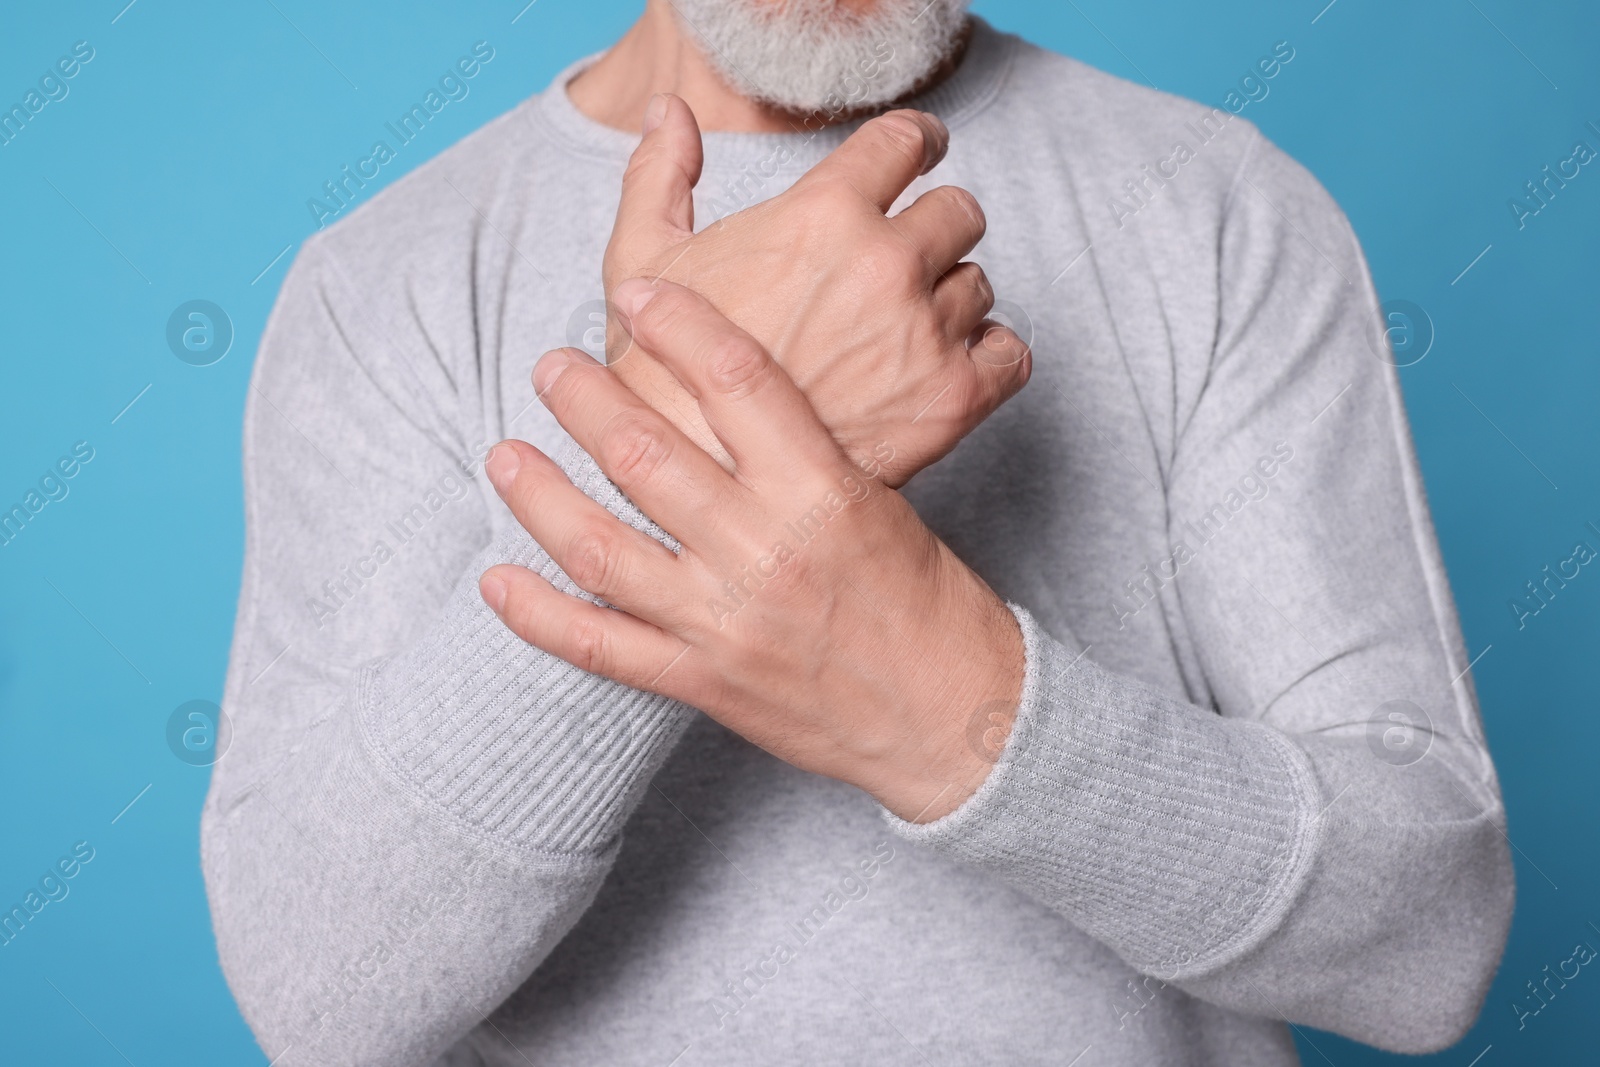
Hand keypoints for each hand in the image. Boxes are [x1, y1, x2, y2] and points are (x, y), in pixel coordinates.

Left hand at [482, 279, 1024, 822]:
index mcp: (823, 491)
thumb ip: (802, 456)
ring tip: (504, 453)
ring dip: (541, 493)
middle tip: (552, 365)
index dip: (676, 324)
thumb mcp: (882, 505)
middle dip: (584, 398)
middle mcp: (765, 549)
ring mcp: (724, 621)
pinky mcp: (701, 682)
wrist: (953, 716)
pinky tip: (498, 581)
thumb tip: (727, 400)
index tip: (635, 293)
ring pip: (601, 545)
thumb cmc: (926, 600)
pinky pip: (601, 646)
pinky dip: (540, 615)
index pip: (736, 379)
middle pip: (646, 452)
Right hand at [601, 94, 1030, 487]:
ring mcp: (926, 334)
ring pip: (977, 285)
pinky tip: (948, 367)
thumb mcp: (639, 261)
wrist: (697, 480)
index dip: (917, 141)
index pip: (906, 142)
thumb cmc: (661, 376)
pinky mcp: (952, 400)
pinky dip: (988, 356)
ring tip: (901, 332)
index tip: (922, 151)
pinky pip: (1010, 354)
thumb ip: (660, 174)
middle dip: (935, 227)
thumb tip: (672, 111)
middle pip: (959, 210)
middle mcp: (888, 264)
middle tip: (904, 260)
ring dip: (948, 300)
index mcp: (824, 214)